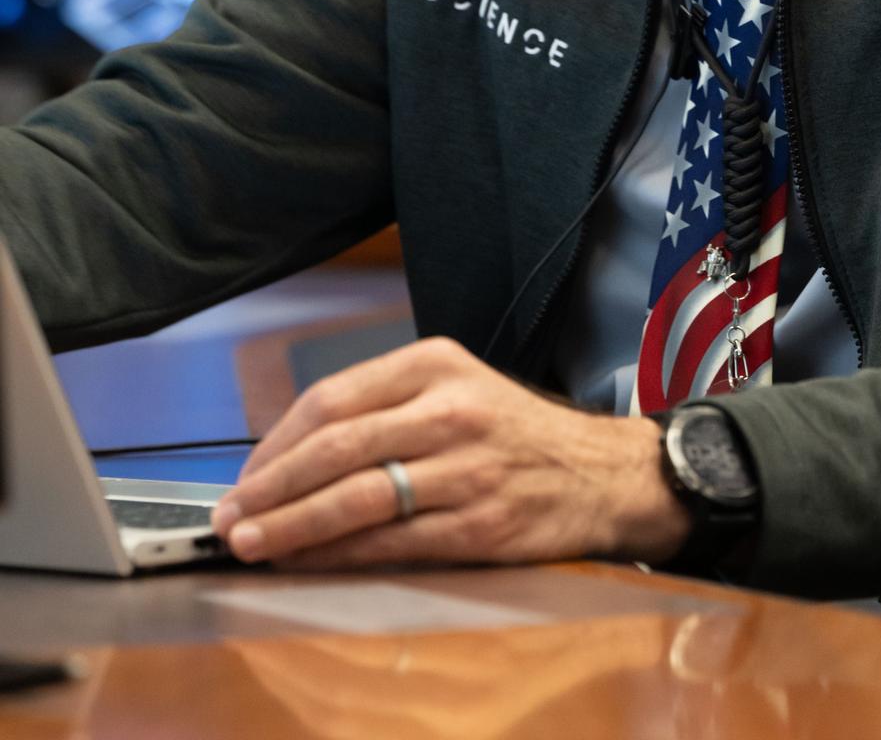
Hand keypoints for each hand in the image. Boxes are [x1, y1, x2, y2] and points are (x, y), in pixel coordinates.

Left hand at [210, 336, 690, 570]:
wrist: (602, 474)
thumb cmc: (514, 433)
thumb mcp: (456, 388)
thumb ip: (384, 409)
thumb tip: (291, 455)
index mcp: (435, 364)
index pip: (333, 400)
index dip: (276, 444)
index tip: (243, 478)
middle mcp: (450, 409)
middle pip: (336, 448)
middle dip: (270, 489)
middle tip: (230, 518)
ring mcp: (466, 468)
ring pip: (357, 498)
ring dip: (293, 527)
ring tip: (253, 544)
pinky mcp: (480, 523)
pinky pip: (392, 543)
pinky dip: (341, 556)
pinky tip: (310, 563)